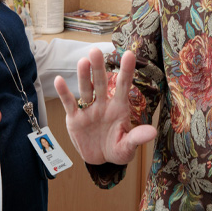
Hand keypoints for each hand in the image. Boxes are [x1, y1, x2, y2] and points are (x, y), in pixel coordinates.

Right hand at [54, 47, 155, 164]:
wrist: (99, 160)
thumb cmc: (117, 150)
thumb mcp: (128, 147)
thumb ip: (137, 138)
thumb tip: (153, 132)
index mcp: (118, 108)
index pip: (123, 86)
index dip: (126, 71)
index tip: (129, 54)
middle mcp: (103, 105)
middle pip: (101, 83)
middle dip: (98, 67)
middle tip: (96, 50)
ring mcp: (88, 110)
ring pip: (85, 90)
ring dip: (83, 76)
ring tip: (82, 61)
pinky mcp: (75, 119)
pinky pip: (69, 103)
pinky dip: (63, 92)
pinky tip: (58, 80)